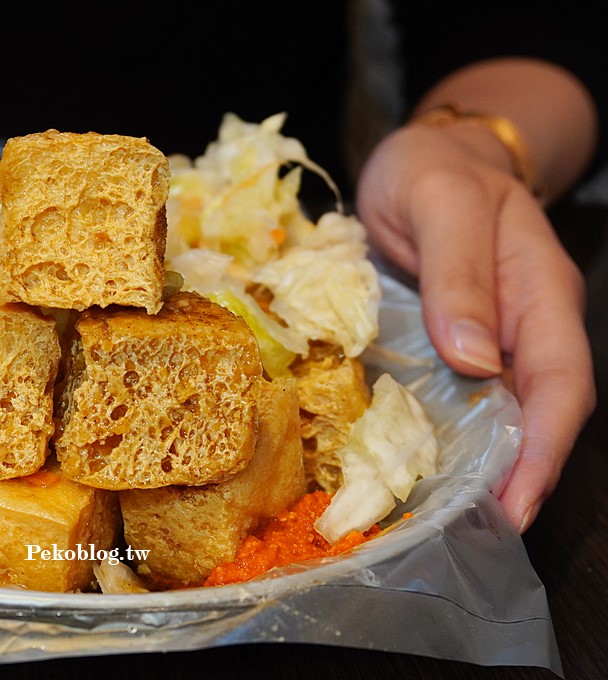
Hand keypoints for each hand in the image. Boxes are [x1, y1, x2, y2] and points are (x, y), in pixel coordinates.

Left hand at [355, 122, 595, 531]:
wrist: (419, 156)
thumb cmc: (433, 169)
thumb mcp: (440, 201)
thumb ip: (458, 273)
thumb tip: (474, 358)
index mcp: (537, 290)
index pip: (560, 381)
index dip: (546, 446)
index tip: (516, 501)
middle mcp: (521, 323)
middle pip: (539, 410)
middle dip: (522, 474)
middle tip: (483, 532)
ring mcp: (486, 336)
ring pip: (501, 411)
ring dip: (487, 464)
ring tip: (455, 518)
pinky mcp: (449, 341)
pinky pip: (459, 396)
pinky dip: (451, 436)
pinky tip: (425, 467)